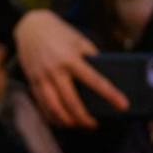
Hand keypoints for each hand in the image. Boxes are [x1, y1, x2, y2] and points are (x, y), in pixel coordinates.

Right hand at [12, 9, 126, 128]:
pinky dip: (52, 117)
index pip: (95, 81)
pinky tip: (61, 121)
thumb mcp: (79, 40)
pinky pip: (42, 105)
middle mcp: (56, 70)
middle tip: (94, 124)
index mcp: (71, 59)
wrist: (31, 27)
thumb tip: (104, 76)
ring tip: (78, 125)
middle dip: (84, 118)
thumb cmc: (60, 33)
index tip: (122, 105)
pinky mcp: (33, 82)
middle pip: (72, 102)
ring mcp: (42, 78)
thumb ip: (91, 57)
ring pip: (54, 108)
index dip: (110, 94)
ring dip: (67, 121)